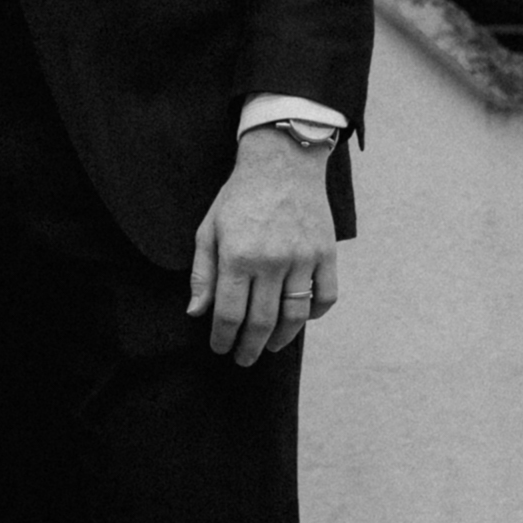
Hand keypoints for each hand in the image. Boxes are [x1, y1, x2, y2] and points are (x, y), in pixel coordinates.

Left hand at [189, 127, 338, 364]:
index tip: (220, 349)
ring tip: (270, 346)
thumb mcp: (209, 230)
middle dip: (249, 347)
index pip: (229, 314)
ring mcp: (303, 258)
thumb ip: (202, 273)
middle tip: (243, 359)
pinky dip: (314, 314)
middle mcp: (272, 261)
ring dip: (282, 339)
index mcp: (238, 256)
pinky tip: (301, 318)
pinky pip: (326, 297)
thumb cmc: (239, 197)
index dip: (223, 338)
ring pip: (295, 316)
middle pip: (262, 322)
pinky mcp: (326, 253)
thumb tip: (196, 312)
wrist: (282, 163)